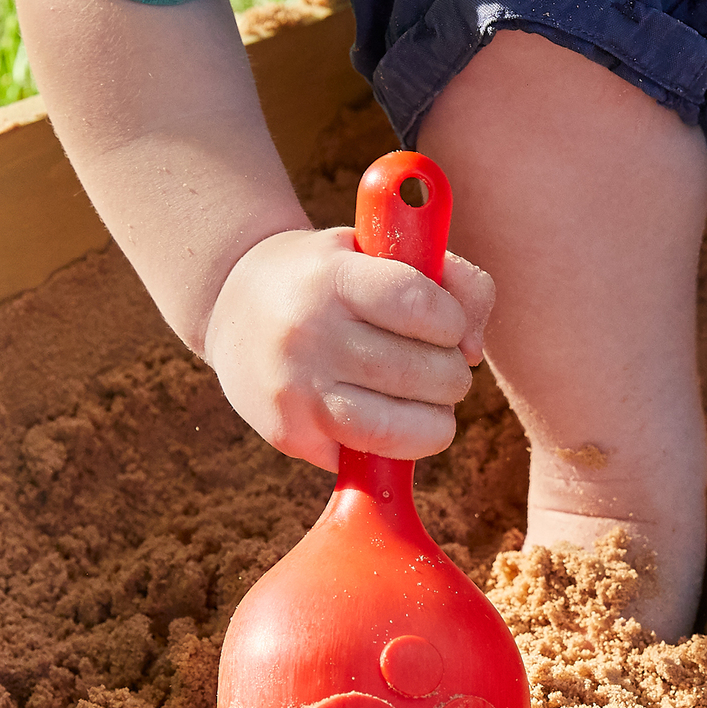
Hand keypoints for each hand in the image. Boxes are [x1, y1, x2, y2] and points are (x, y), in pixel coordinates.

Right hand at [202, 227, 495, 468]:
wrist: (232, 304)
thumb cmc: (331, 277)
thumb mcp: (382, 250)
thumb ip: (453, 281)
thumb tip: (474, 352)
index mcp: (331, 277)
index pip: (422, 306)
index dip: (452, 322)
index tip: (443, 324)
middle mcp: (307, 334)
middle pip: (427, 374)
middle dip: (452, 374)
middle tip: (435, 364)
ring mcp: (294, 391)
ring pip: (407, 430)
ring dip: (436, 419)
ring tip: (422, 397)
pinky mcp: (290, 435)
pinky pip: (377, 457)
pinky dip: (398, 443)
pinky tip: (382, 413)